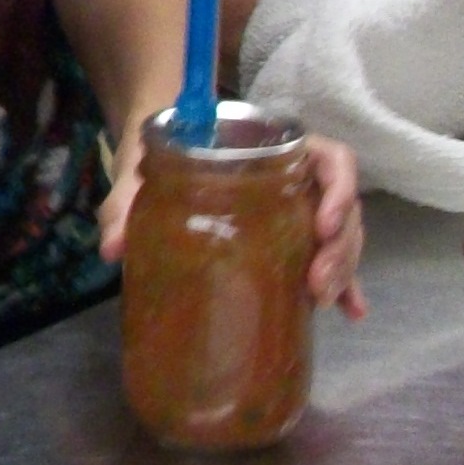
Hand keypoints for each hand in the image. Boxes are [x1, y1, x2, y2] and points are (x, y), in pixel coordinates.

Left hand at [98, 123, 369, 319]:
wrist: (150, 169)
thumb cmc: (154, 163)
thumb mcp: (137, 180)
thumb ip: (125, 206)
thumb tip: (112, 249)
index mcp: (272, 152)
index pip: (331, 158)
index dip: (339, 189)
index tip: (324, 224)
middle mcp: (295, 180)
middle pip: (342, 206)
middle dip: (341, 247)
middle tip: (317, 283)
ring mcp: (298, 212)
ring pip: (342, 235)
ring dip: (343, 268)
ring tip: (322, 302)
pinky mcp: (291, 243)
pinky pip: (329, 261)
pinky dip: (344, 285)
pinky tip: (351, 312)